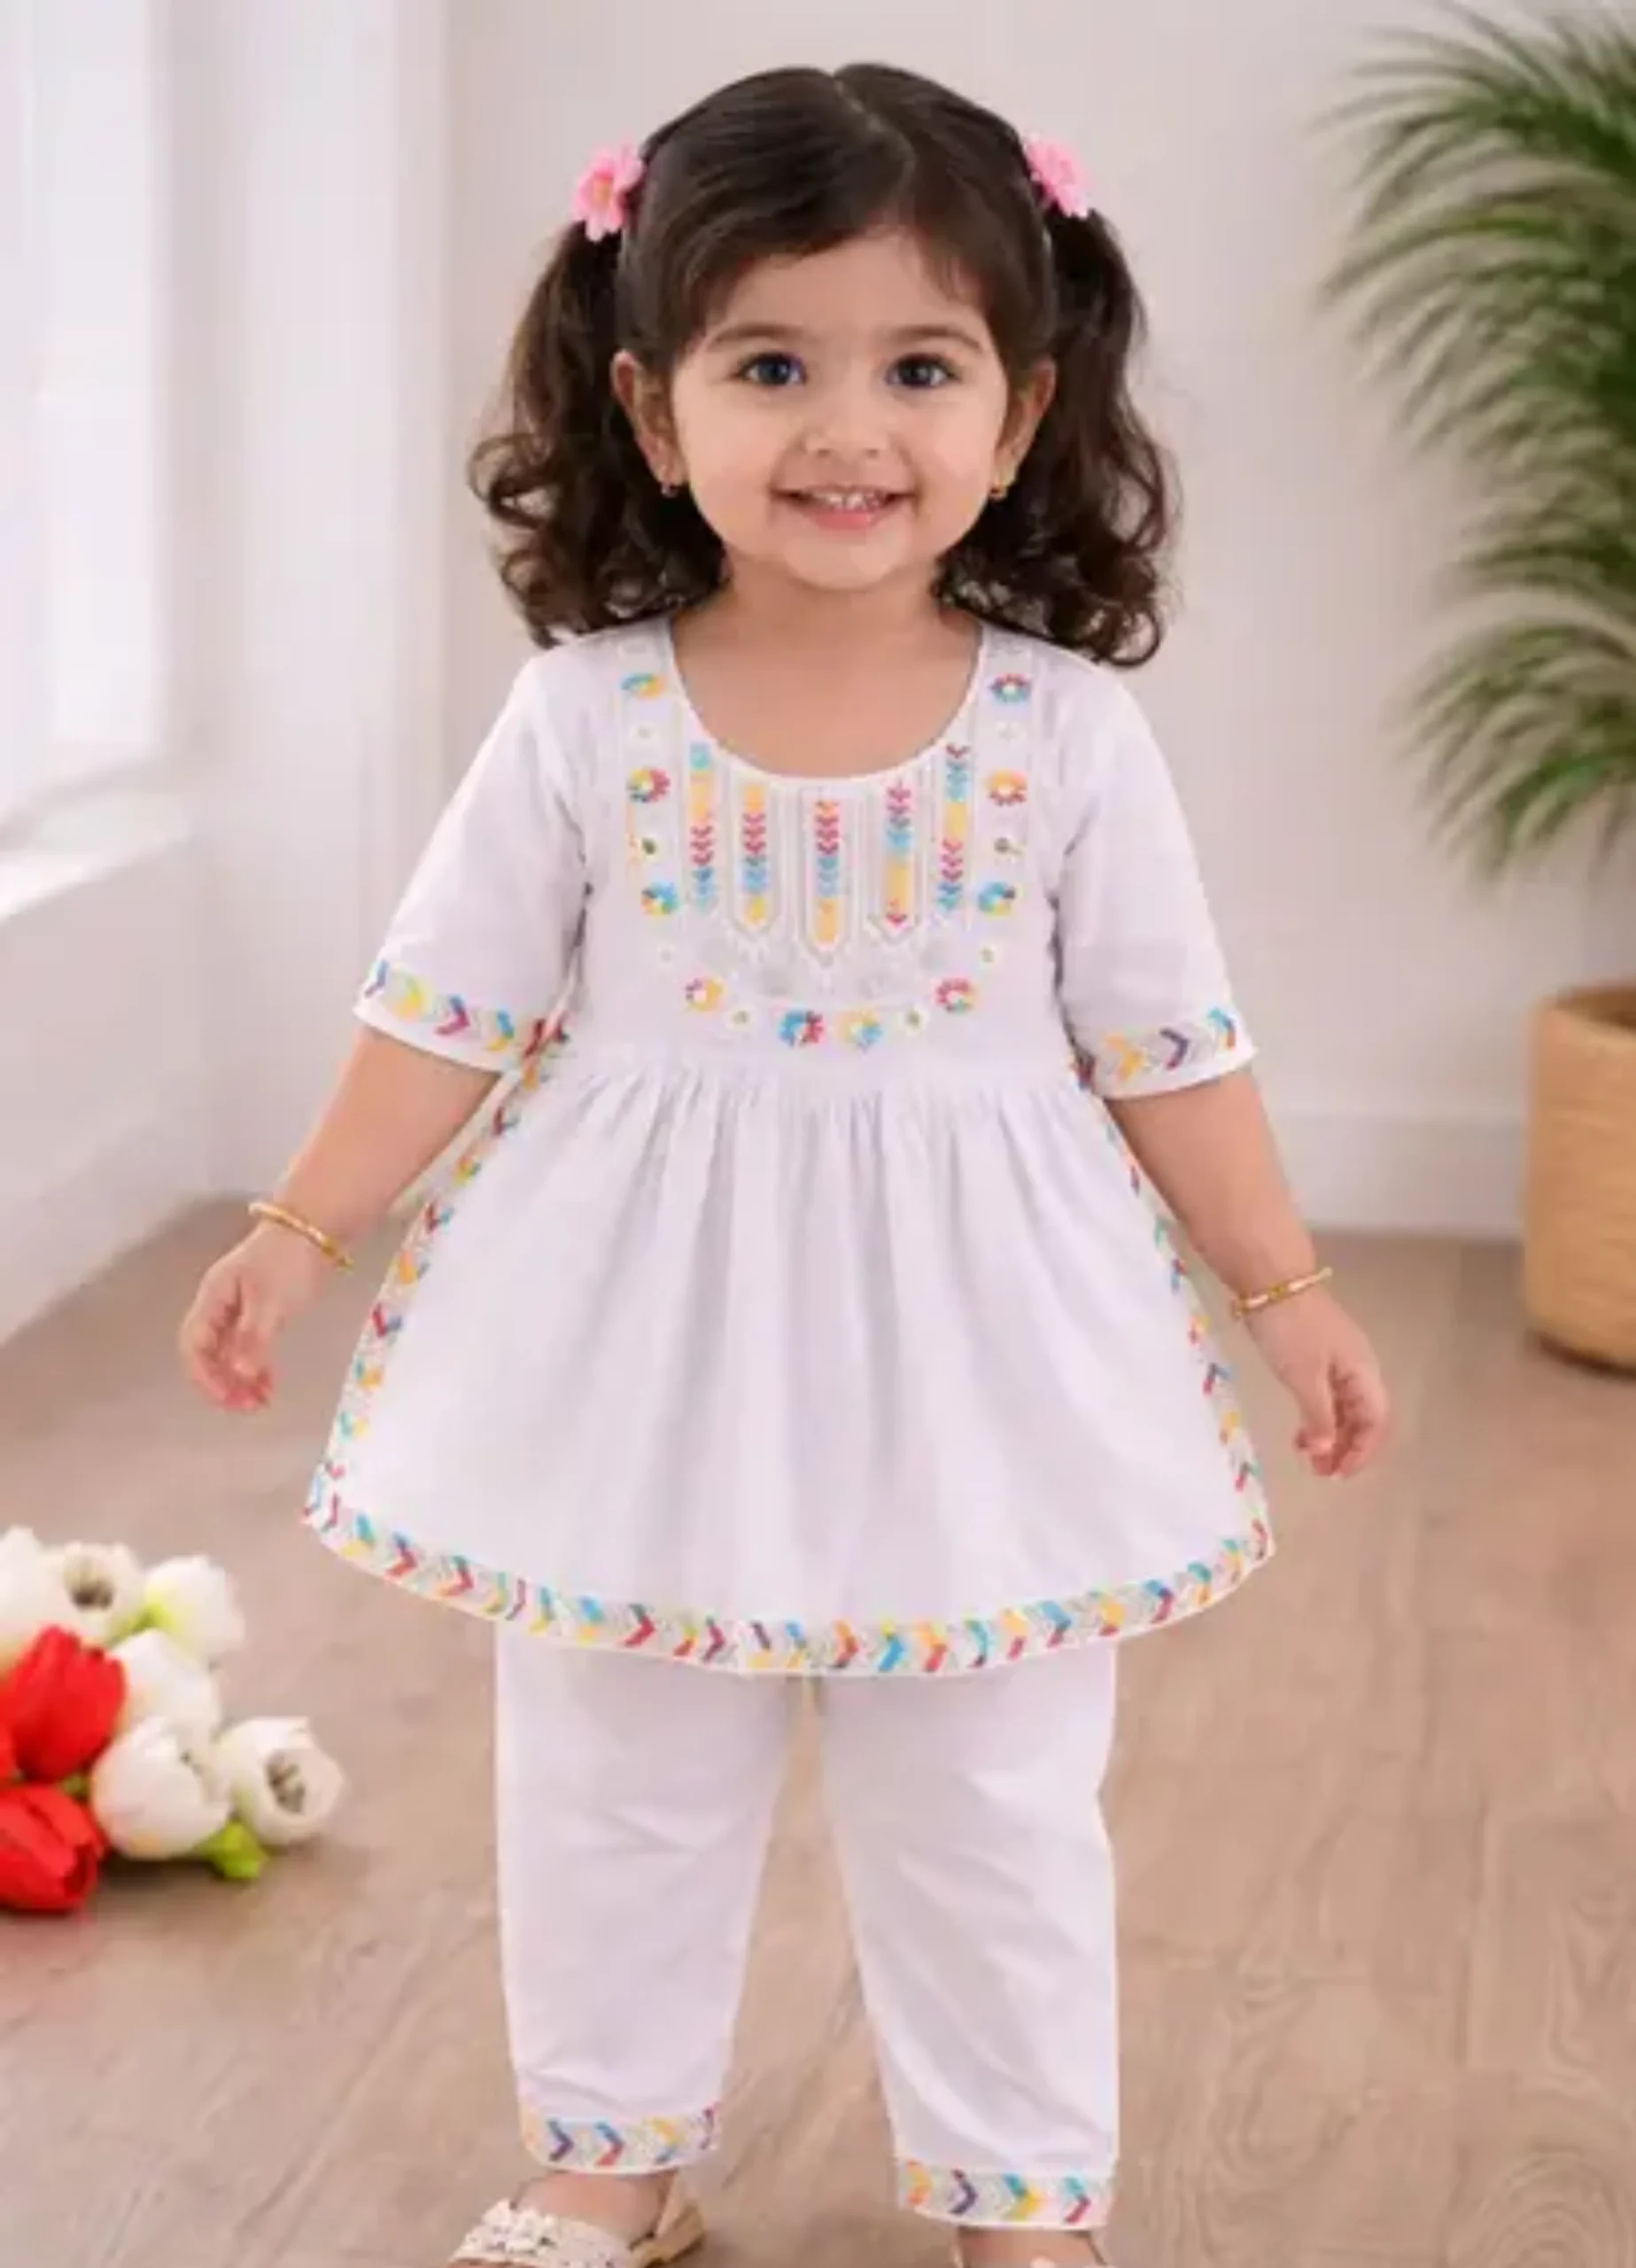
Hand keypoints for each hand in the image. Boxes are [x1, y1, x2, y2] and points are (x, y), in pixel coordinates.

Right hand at [178, 1226, 334, 1414]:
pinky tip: (269, 1383)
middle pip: (208, 1352)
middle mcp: (220, 1304)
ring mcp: (239, 1306)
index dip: (206, 1376)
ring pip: (229, 1351)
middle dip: (223, 1383)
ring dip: (240, 1379)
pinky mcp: (261, 1308)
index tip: (229, 1399)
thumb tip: (240, 1375)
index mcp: (212, 1298)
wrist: (317, 1228)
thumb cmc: (290, 1259)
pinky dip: (256, 1366)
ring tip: (260, 1402)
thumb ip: (254, 1339)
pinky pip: (248, 1346)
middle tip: (247, 1407)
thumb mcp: (271, 1302)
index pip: (194, 1345)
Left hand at [1243, 1289, 1389, 1478]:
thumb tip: (1327, 1450)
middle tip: (1318, 1470)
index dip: (1361, 1452)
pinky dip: (1315, 1413)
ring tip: (1305, 1455)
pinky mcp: (1315, 1350)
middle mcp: (1358, 1366)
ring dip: (1328, 1433)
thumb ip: (1318, 1416)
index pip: (1375, 1421)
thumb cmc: (1290, 1329)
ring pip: (1342, 1405)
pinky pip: (1325, 1392)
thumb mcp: (1303, 1377)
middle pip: (1362, 1416)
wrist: (1271, 1279)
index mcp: (1363, 1372)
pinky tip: (1298, 1426)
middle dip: (1345, 1447)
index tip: (1337, 1474)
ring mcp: (1337, 1357)